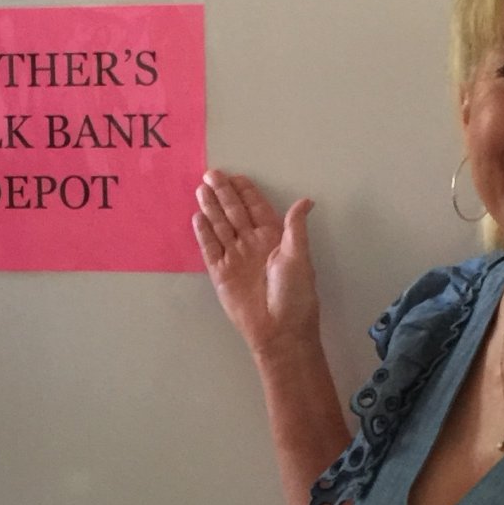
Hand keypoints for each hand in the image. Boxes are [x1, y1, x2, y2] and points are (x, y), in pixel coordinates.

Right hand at [193, 170, 316, 358]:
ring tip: (201, 189)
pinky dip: (204, 233)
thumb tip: (306, 201)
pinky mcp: (221, 274)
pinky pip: (210, 249)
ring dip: (211, 208)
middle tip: (211, 174)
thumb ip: (296, 227)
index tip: (235, 176)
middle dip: (223, 193)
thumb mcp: (299, 256)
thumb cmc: (295, 294)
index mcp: (273, 237)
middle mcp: (252, 244)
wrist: (279, 330)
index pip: (256, 207)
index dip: (245, 191)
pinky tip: (197, 217)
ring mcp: (235, 258)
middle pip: (234, 212)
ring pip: (220, 227)